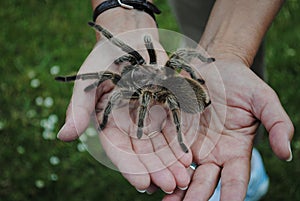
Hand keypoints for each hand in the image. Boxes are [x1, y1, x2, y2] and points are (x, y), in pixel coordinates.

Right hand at [56, 29, 192, 192]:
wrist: (129, 38)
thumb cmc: (104, 59)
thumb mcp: (88, 82)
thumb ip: (79, 109)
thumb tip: (63, 136)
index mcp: (109, 123)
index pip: (119, 151)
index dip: (130, 168)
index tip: (142, 183)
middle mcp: (129, 124)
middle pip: (143, 153)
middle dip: (157, 170)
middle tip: (170, 186)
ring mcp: (148, 117)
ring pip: (160, 145)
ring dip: (172, 163)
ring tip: (184, 178)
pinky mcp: (165, 107)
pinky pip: (174, 128)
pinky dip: (180, 143)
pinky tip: (189, 157)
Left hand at [163, 58, 293, 200]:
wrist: (214, 69)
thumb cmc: (242, 84)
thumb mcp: (263, 100)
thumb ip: (277, 124)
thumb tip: (286, 154)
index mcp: (235, 150)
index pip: (236, 178)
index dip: (234, 193)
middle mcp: (211, 153)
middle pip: (204, 181)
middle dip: (197, 197)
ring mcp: (190, 145)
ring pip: (182, 172)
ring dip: (174, 188)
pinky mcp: (172, 131)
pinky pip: (165, 149)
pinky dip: (159, 164)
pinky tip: (151, 176)